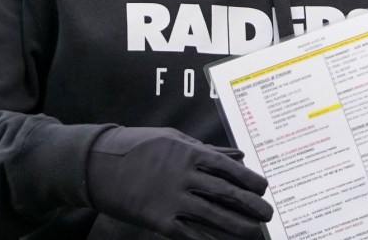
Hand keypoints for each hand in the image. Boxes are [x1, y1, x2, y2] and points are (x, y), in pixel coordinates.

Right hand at [85, 126, 272, 239]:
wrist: (99, 165)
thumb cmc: (138, 147)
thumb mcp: (172, 138)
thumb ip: (205, 149)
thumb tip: (237, 155)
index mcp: (189, 152)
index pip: (228, 167)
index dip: (249, 179)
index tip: (263, 188)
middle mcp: (185, 175)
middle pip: (227, 193)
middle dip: (251, 206)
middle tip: (268, 214)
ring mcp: (173, 199)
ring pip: (215, 216)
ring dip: (238, 226)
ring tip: (254, 231)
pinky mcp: (160, 220)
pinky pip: (192, 234)